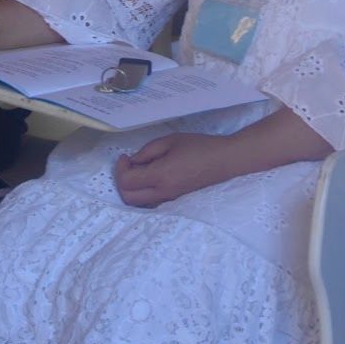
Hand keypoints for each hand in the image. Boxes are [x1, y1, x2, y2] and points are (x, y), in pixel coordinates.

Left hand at [113, 133, 236, 207]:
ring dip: (132, 187)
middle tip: (128, 165)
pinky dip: (143, 190)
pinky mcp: (174, 199)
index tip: (125, 156)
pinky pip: (150, 200)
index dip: (120, 168)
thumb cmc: (199, 146)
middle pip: (128, 198)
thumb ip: (148, 151)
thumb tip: (133, 161)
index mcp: (160, 176)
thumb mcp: (171, 140)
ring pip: (138, 202)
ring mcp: (169, 198)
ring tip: (140, 168)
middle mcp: (162, 192)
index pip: (127, 181)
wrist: (224, 160)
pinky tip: (152, 174)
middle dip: (122, 181)